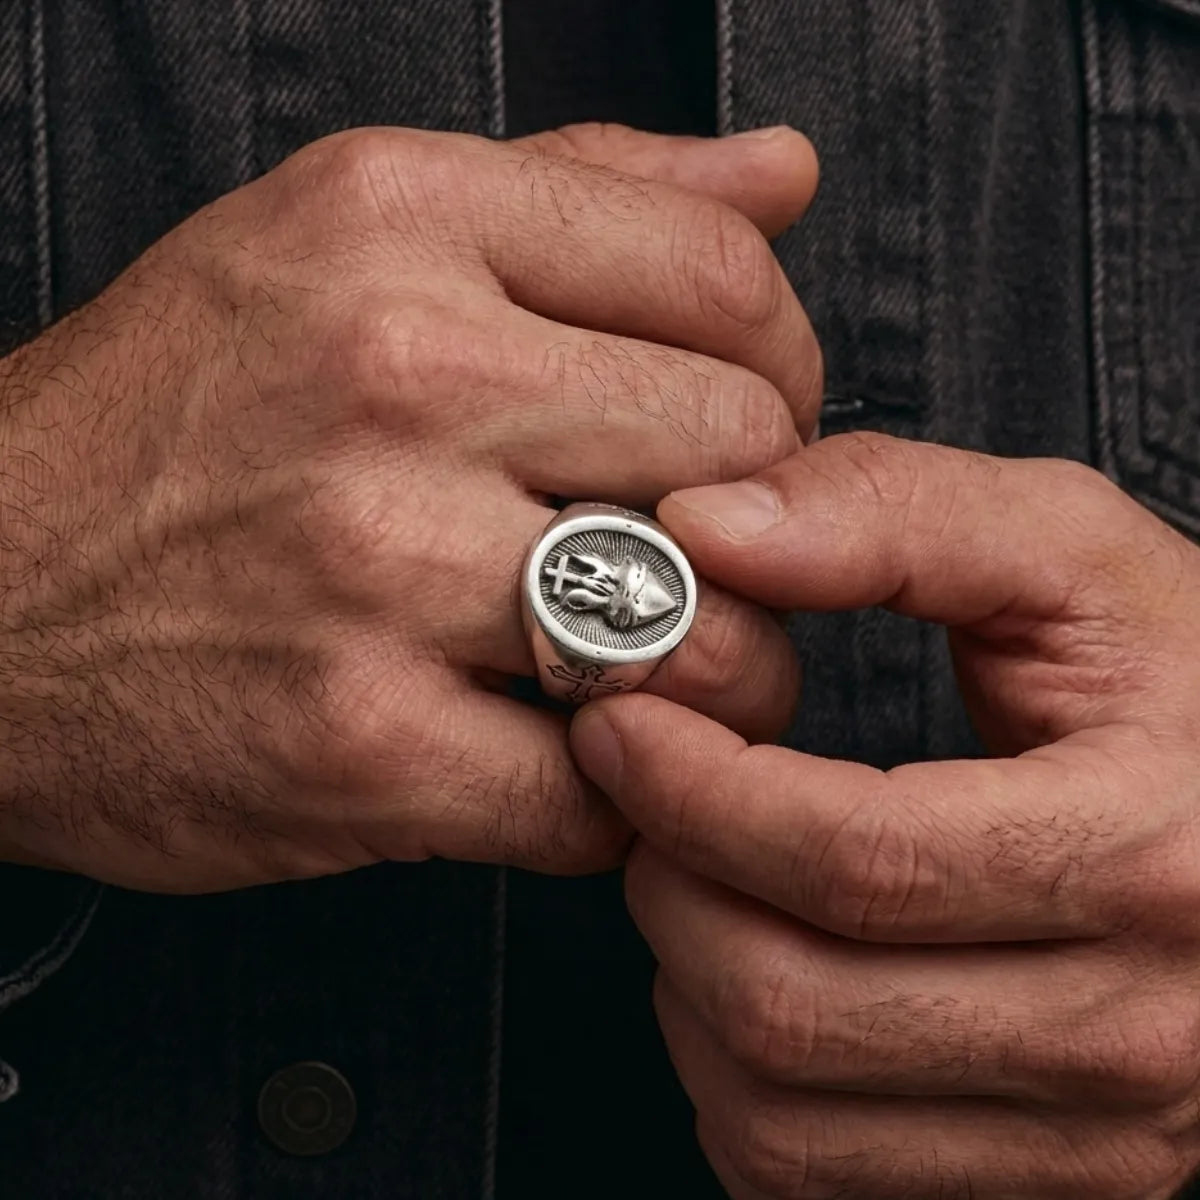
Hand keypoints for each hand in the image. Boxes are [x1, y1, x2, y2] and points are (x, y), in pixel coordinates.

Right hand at [0, 122, 821, 891]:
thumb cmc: (175, 423)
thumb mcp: (350, 240)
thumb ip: (586, 192)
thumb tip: (779, 175)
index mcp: (400, 224)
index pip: (722, 275)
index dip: (781, 367)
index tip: (749, 423)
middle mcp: (395, 376)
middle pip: (742, 450)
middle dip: (764, 527)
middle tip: (707, 559)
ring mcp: (376, 568)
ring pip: (704, 638)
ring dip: (720, 677)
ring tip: (656, 670)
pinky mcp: (358, 746)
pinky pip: (595, 794)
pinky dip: (612, 794)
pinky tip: (562, 757)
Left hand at [571, 433, 1199, 1198]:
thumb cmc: (1179, 686)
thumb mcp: (1068, 555)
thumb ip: (890, 513)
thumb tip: (708, 529)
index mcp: (1147, 851)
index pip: (856, 858)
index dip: (697, 791)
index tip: (620, 728)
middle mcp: (1134, 1026)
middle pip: (798, 1005)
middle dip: (671, 888)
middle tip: (646, 800)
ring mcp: (1093, 1131)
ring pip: (785, 1116)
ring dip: (689, 986)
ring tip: (702, 878)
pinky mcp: (1045, 1180)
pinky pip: (814, 1183)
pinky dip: (738, 1081)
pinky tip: (757, 972)